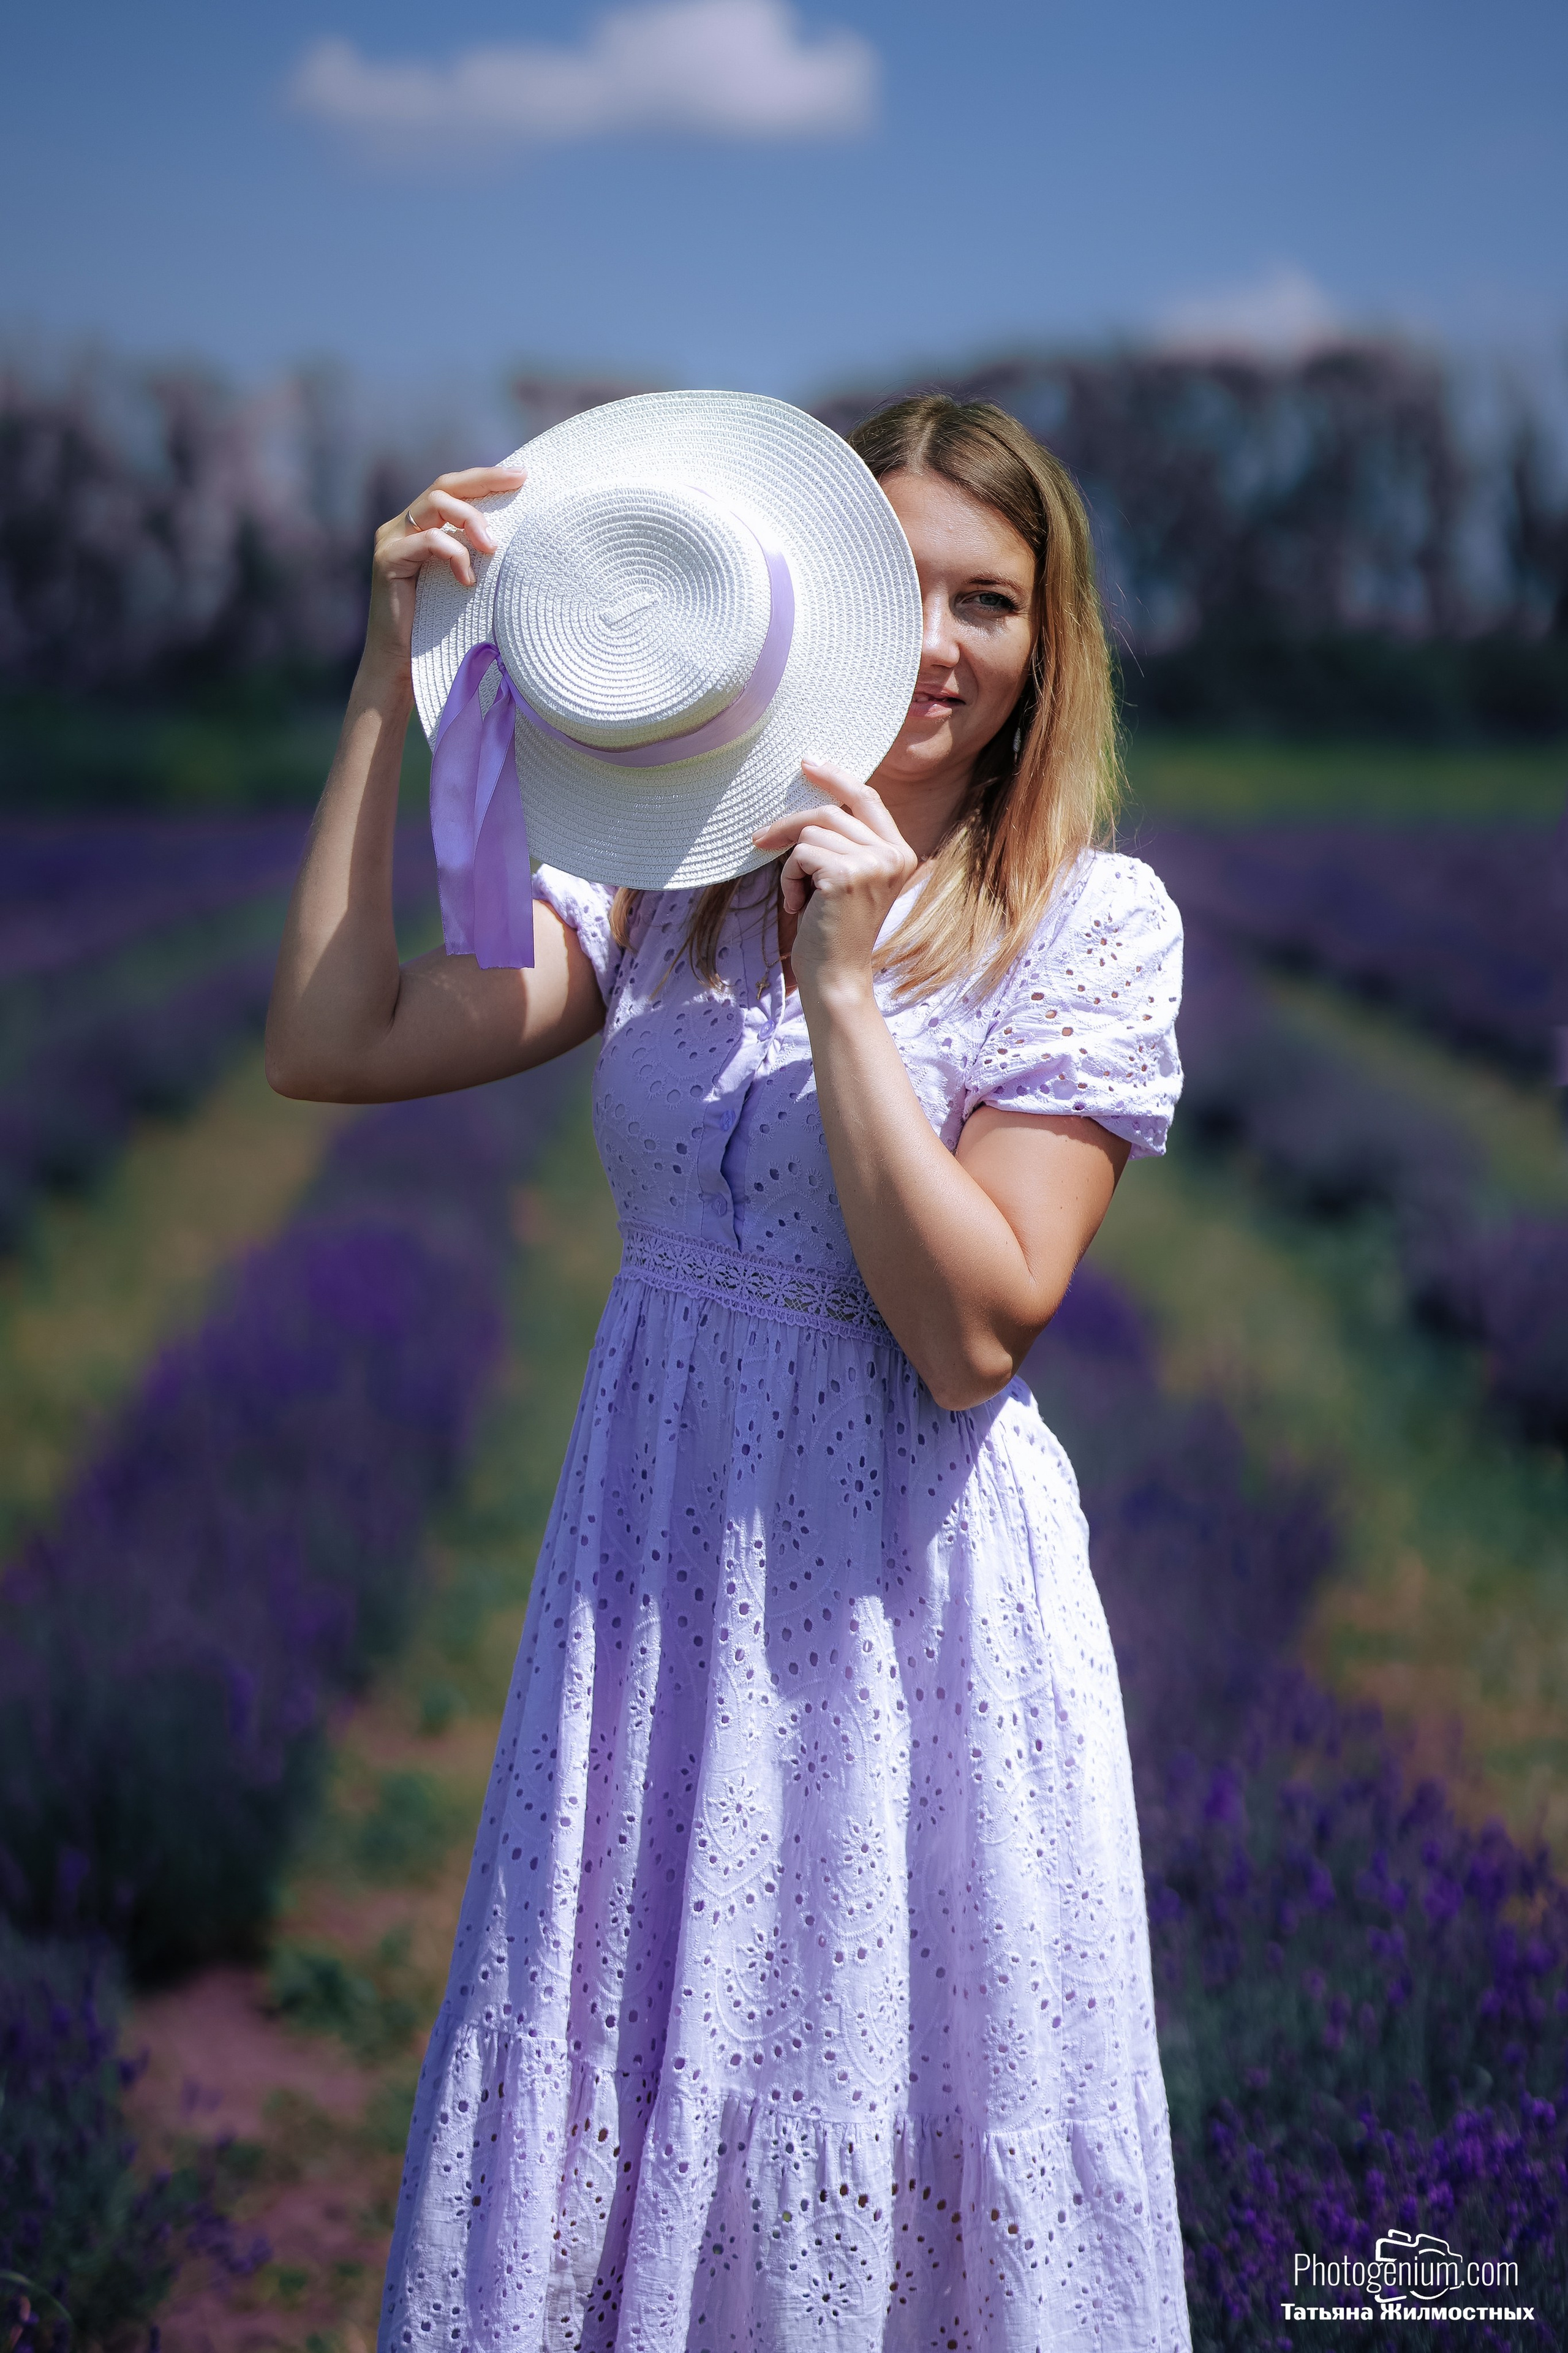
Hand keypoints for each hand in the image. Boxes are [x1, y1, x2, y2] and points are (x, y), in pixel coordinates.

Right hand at [360, 464, 526, 690]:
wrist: (400, 666)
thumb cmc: (439, 630)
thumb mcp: (465, 583)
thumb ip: (477, 554)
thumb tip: (521, 536)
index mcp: (420, 527)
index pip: (453, 488)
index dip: (486, 476)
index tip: (522, 475)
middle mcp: (402, 527)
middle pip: (444, 485)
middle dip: (484, 481)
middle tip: (518, 484)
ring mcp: (391, 541)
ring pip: (435, 504)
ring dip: (471, 520)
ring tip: (492, 548)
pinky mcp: (387, 561)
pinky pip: (427, 541)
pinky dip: (454, 555)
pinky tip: (468, 580)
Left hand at [751, 760, 918, 1005]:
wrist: (836, 977)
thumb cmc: (834, 932)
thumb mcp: (848, 879)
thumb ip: (844, 842)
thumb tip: (812, 799)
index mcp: (900, 852)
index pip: (867, 798)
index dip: (836, 778)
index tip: (808, 763)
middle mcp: (893, 854)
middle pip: (830, 811)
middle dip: (789, 825)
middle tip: (759, 839)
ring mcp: (873, 863)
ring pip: (811, 833)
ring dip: (792, 866)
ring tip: (801, 898)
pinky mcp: (847, 875)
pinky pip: (800, 854)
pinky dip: (789, 879)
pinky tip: (800, 906)